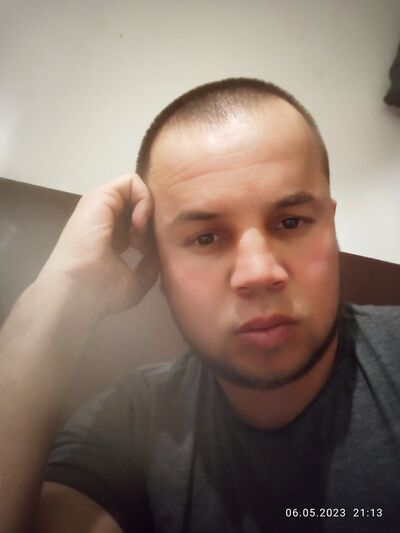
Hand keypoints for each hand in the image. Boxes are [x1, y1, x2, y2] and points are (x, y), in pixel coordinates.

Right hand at [37, 173, 158, 317]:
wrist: (78, 292)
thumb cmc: (101, 292)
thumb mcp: (136, 281)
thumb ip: (150, 265)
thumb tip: (159, 251)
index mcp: (112, 237)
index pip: (140, 221)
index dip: (153, 231)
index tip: (150, 253)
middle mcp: (106, 218)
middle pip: (141, 204)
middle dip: (153, 221)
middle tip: (147, 246)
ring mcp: (101, 205)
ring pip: (138, 191)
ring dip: (148, 211)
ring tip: (140, 239)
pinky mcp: (100, 195)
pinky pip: (131, 181)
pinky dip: (144, 200)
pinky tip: (139, 225)